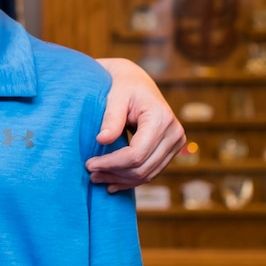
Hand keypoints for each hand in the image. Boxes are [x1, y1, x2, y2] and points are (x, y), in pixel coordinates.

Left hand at [89, 57, 184, 191]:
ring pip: (148, 174)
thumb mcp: (115, 97)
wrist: (138, 83)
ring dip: (121, 180)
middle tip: (91, 174)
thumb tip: (102, 140)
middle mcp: (174, 133)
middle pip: (142, 167)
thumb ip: (110, 118)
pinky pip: (152, 172)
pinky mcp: (172, 150)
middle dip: (114, 173)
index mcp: (161, 119)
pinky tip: (113, 183)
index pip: (136, 154)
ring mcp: (176, 143)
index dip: (111, 163)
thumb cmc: (123, 87)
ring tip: (98, 178)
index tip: (89, 164)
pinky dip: (132, 180)